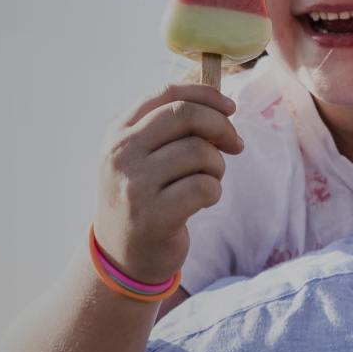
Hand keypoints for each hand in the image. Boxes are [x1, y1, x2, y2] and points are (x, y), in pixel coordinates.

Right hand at [93, 84, 242, 284]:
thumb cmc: (143, 198)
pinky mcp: (154, 215)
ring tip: (209, 180)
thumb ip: (170, 128)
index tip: (230, 107)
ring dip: (217, 165)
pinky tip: (203, 201)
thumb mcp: (141, 157)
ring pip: (199, 152)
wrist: (122, 257)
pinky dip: (214, 192)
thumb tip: (219, 104)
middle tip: (235, 144)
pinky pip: (204, 187)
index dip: (205, 95)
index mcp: (117, 132)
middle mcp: (121, 154)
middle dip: (221, 126)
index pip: (166, 94)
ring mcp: (135, 184)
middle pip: (185, 115)